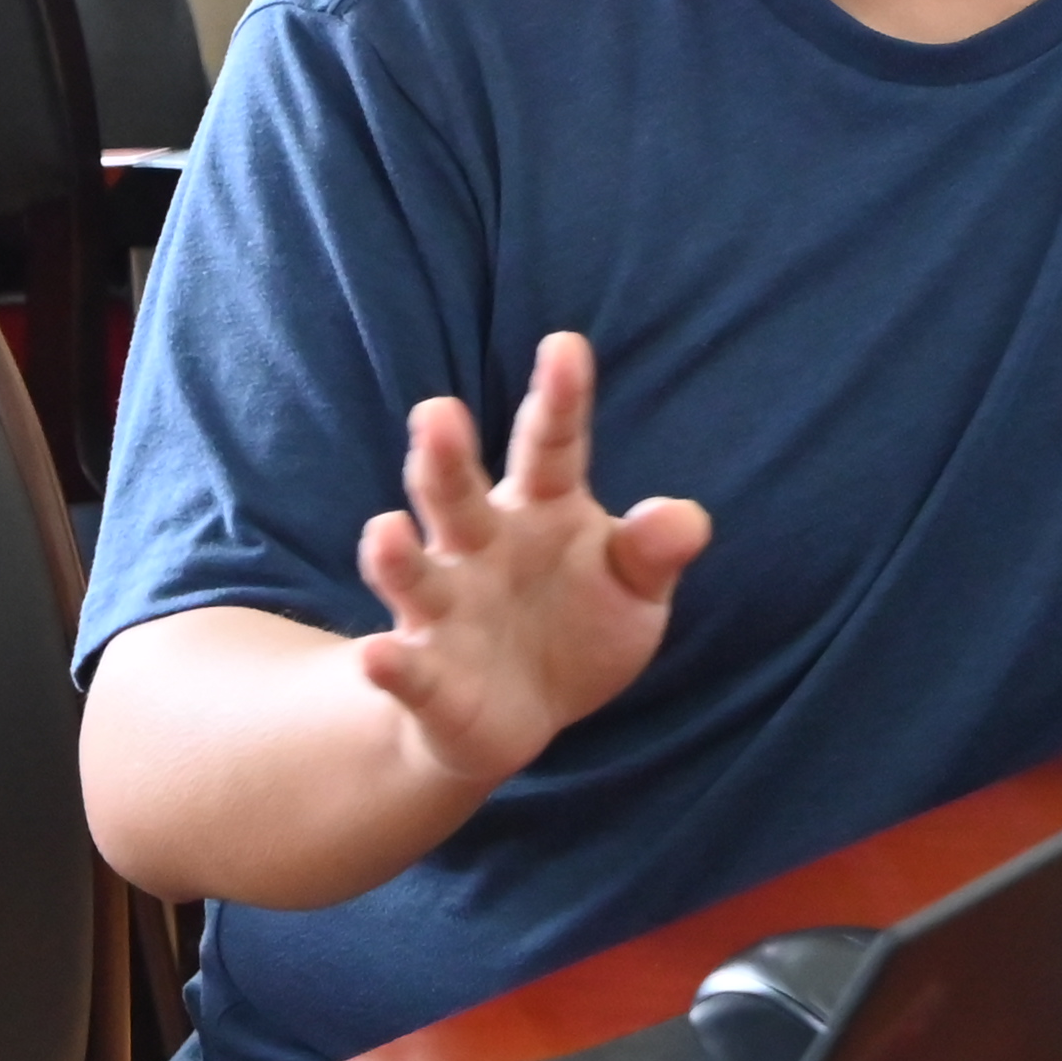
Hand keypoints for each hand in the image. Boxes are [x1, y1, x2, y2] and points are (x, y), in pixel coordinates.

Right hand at [349, 331, 713, 790]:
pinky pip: (406, 669)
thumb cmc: (583, 623)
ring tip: (385, 530)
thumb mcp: (636, 585)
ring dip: (394, 554)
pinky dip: (389, 664)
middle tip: (437, 412)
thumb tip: (685, 520)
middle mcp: (479, 546)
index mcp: (542, 508)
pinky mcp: (428, 679)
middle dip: (444, 456)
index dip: (558, 398)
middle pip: (456, 493)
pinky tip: (376, 656)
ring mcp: (445, 610)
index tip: (566, 346)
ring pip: (413, 572)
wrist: (528, 714)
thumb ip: (654, 550)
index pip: (550, 444)